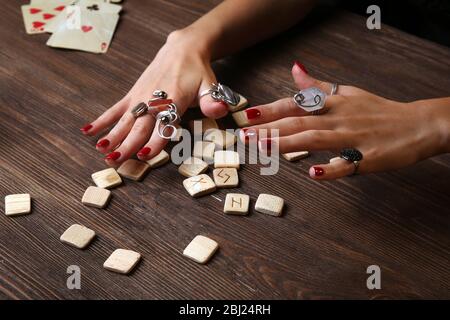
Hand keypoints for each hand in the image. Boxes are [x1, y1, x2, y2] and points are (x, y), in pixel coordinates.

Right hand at [80, 31, 228, 165]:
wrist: (182, 48)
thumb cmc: (197, 72)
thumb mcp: (210, 85)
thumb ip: (212, 100)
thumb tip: (221, 110)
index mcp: (174, 100)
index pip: (164, 125)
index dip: (155, 141)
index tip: (145, 155)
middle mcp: (153, 100)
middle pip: (140, 127)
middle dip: (127, 145)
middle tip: (116, 161)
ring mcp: (140, 97)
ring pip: (124, 121)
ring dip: (112, 136)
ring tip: (101, 151)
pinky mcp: (133, 94)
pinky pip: (115, 108)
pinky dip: (102, 119)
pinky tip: (87, 130)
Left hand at [240, 61, 449, 179]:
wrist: (418, 124)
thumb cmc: (378, 110)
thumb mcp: (347, 93)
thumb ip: (317, 87)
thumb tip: (295, 70)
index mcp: (332, 104)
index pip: (295, 106)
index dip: (269, 110)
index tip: (245, 115)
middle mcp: (338, 118)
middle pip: (299, 123)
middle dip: (268, 129)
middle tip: (243, 136)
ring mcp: (353, 138)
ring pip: (316, 139)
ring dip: (288, 144)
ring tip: (264, 148)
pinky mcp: (369, 158)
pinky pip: (348, 165)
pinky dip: (331, 169)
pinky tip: (313, 173)